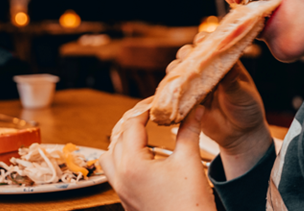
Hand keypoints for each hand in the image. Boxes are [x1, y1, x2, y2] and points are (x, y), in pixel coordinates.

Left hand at [100, 99, 215, 210]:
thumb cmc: (190, 204)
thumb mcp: (189, 162)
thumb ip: (189, 131)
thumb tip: (194, 108)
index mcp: (133, 165)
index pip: (131, 125)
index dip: (145, 109)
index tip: (159, 102)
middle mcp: (120, 177)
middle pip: (117, 137)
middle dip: (132, 122)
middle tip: (151, 113)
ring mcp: (121, 191)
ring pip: (109, 156)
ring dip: (123, 141)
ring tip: (144, 134)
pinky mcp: (126, 200)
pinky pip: (114, 172)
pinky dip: (124, 158)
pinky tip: (144, 157)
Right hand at [168, 35, 272, 178]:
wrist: (241, 134)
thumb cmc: (247, 109)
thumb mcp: (243, 93)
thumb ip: (232, 80)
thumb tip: (227, 63)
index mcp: (224, 63)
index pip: (211, 45)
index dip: (204, 40)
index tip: (201, 40)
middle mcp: (208, 71)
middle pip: (190, 55)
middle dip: (186, 54)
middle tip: (186, 57)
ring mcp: (196, 85)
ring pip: (179, 72)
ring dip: (176, 70)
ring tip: (177, 73)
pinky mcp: (187, 101)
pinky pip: (175, 93)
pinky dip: (170, 90)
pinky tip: (168, 90)